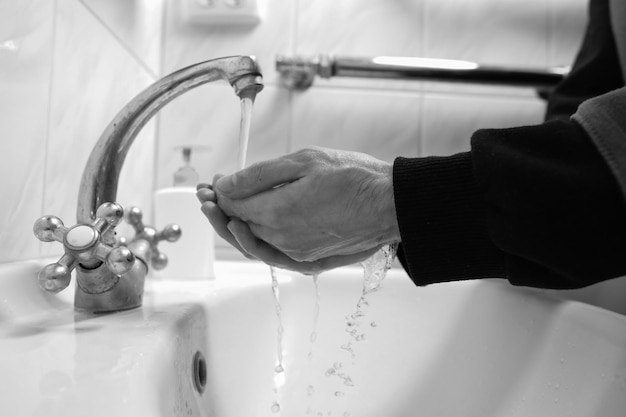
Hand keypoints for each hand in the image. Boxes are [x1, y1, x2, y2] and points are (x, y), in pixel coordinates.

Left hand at [196, 181, 379, 273]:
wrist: (391, 204)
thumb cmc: (354, 177)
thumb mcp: (304, 161)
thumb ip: (259, 175)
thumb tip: (224, 185)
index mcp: (277, 212)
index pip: (233, 204)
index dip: (217, 191)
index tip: (211, 181)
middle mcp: (282, 239)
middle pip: (236, 226)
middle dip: (217, 209)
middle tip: (205, 195)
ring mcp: (296, 254)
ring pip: (252, 242)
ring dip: (233, 225)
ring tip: (223, 209)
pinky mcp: (310, 261)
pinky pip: (272, 254)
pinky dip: (255, 241)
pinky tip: (250, 230)